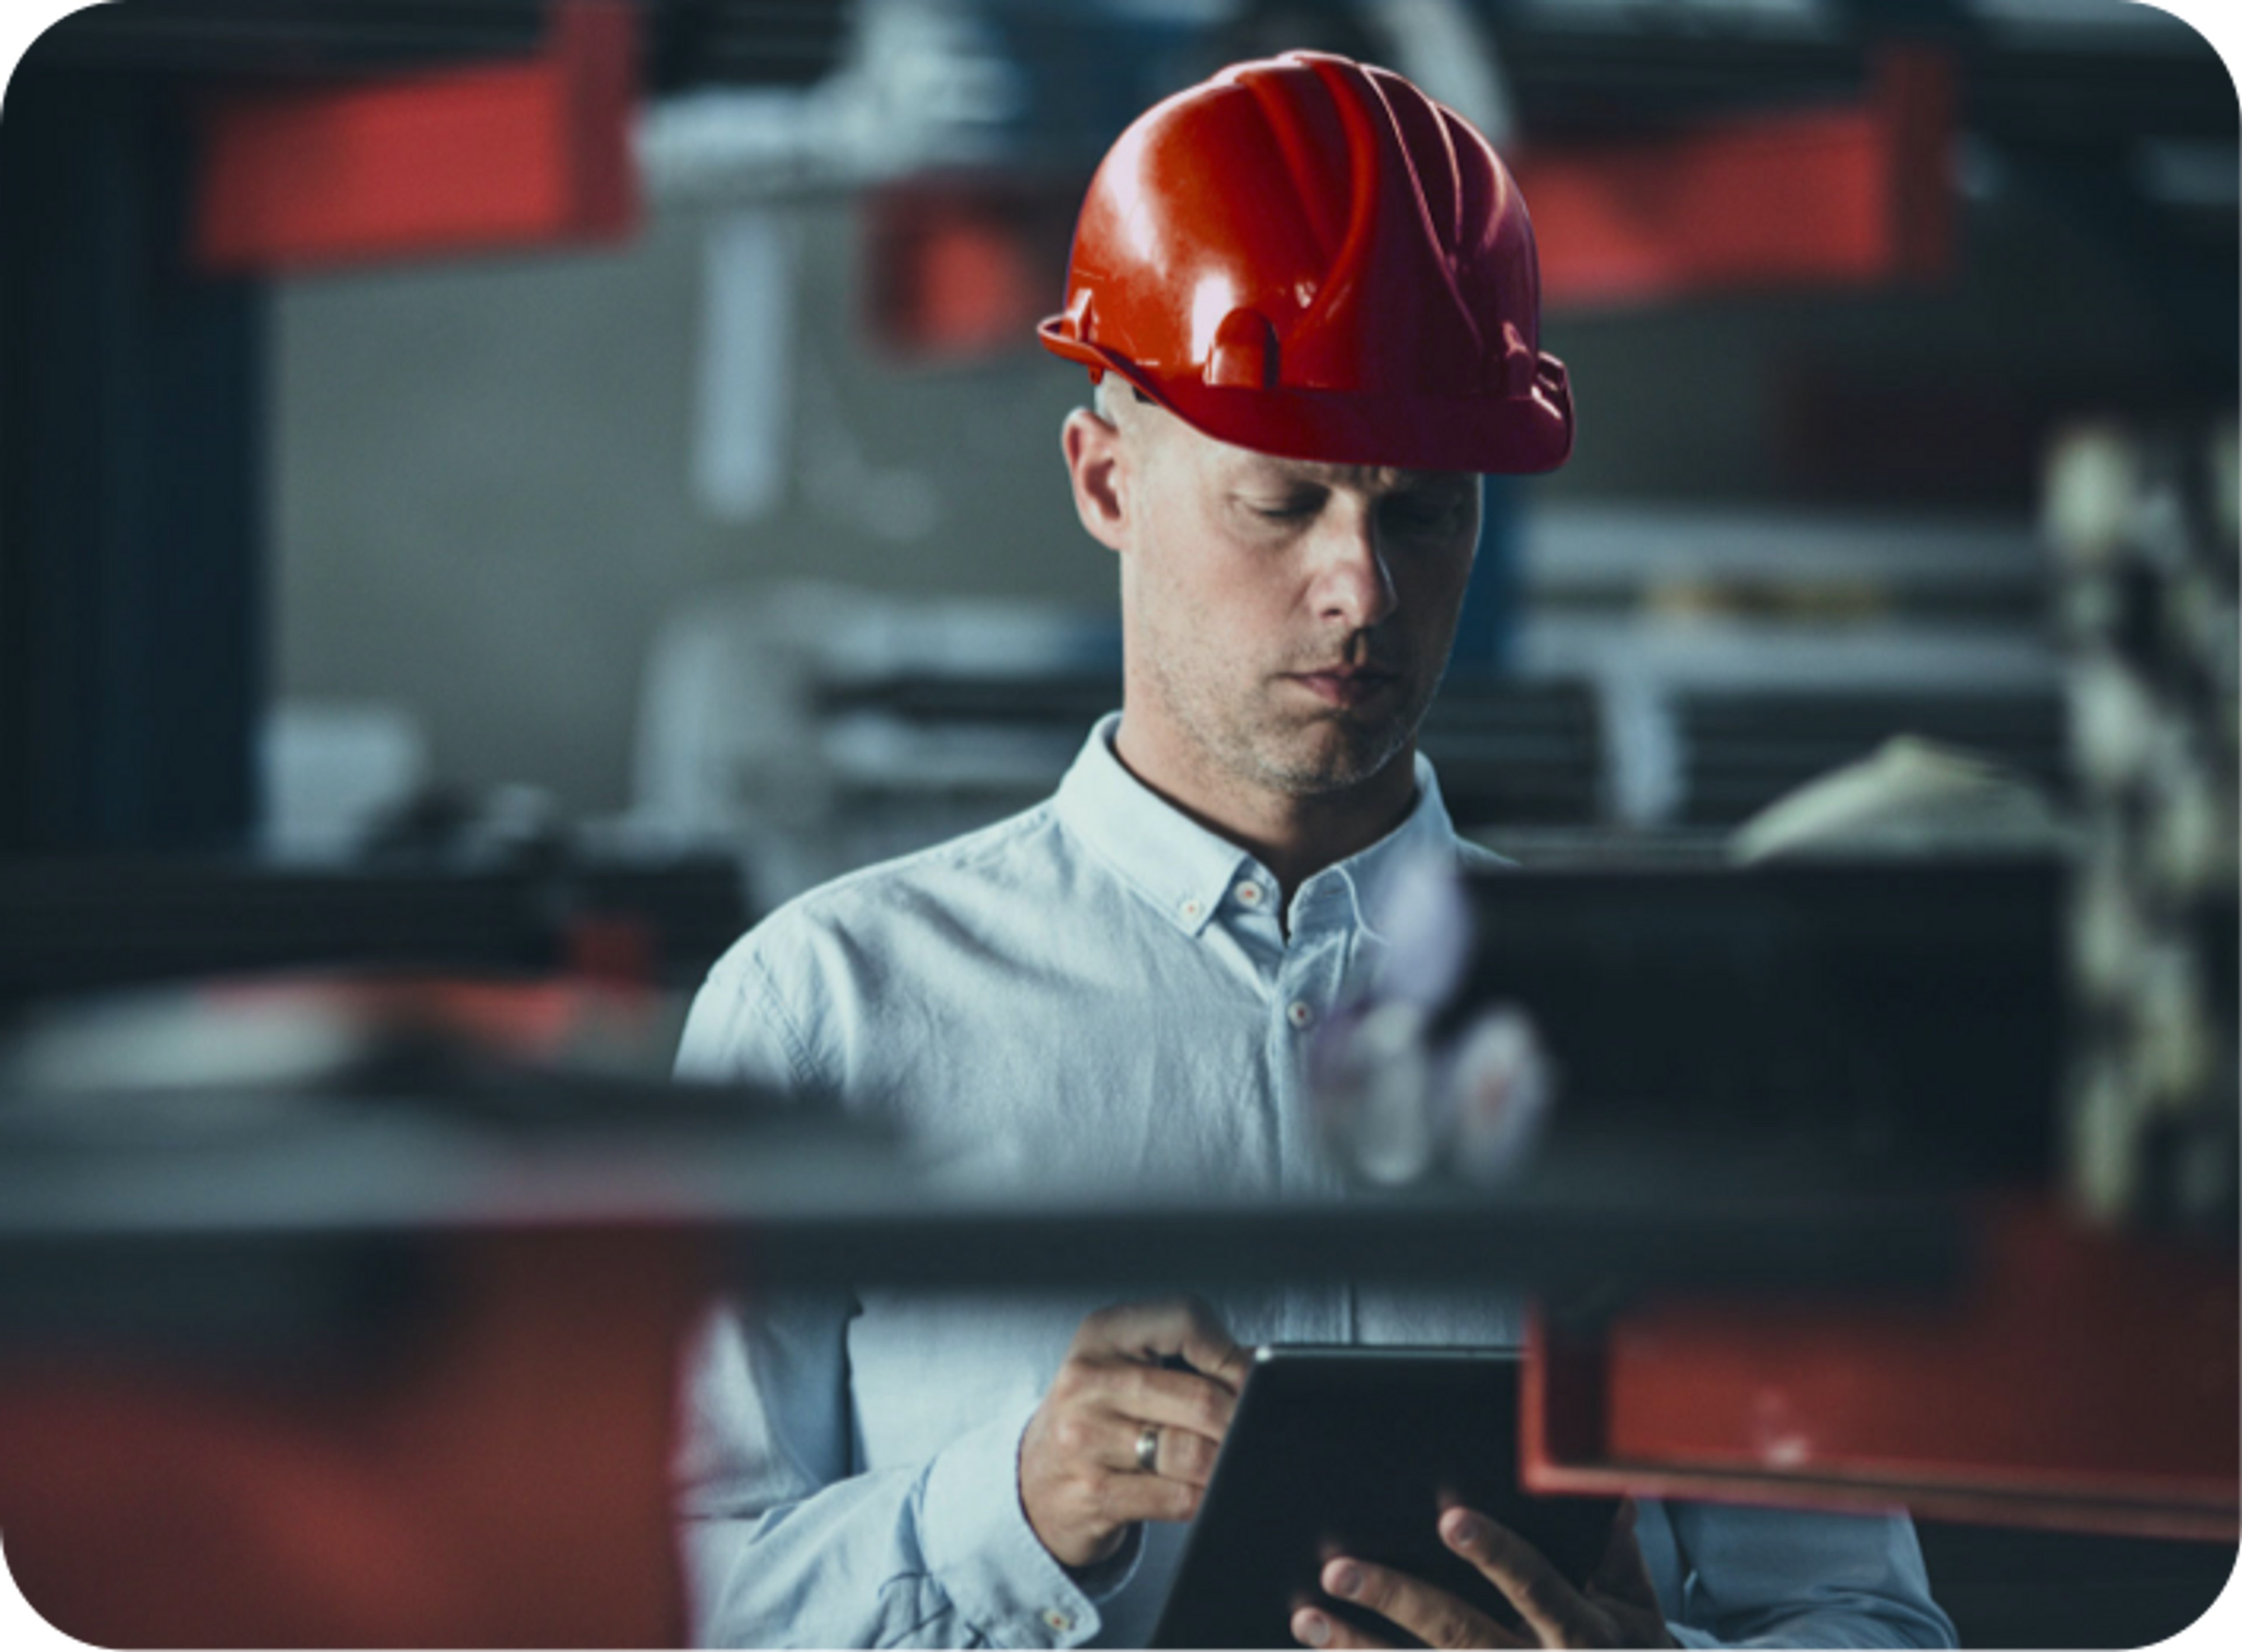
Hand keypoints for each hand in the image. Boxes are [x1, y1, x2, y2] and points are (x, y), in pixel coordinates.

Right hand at [1018, 1296, 1252, 1568]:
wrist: (1035, 1482)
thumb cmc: (1097, 1417)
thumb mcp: (1124, 1367)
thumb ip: (1185, 1358)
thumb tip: (1262, 1369)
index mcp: (1102, 1333)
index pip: (1186, 1320)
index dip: (1231, 1352)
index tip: (1251, 1379)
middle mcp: (1088, 1380)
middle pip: (1199, 1396)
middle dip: (1242, 1420)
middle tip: (1260, 1429)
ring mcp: (1085, 1439)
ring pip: (1192, 1452)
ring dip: (1229, 1462)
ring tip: (1239, 1461)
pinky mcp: (1092, 1493)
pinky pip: (1176, 1498)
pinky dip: (1206, 1497)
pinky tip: (1211, 1492)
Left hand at [1291, 1498, 1677, 1651]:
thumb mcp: (1635, 1604)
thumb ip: (1613, 1544)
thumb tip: (1598, 1479)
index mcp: (1584, 1633)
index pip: (1537, 1588)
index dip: (1496, 1554)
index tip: (1448, 1517)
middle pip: (1461, 1636)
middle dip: (1398, 1600)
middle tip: (1339, 1568)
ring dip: (1359, 1650)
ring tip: (1307, 1618)